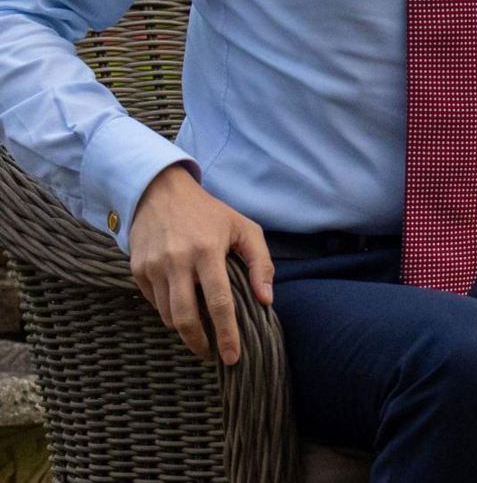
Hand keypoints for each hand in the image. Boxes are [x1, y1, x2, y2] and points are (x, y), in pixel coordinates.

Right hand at [128, 165, 273, 363]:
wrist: (160, 192)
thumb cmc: (210, 213)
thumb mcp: (244, 229)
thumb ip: (260, 263)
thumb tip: (266, 300)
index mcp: (207, 251)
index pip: (218, 302)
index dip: (226, 334)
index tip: (232, 357)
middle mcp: (177, 261)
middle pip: (185, 317)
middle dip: (200, 343)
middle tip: (213, 355)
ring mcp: (153, 266)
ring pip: (167, 314)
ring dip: (184, 330)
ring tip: (202, 335)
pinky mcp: (137, 269)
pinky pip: (154, 303)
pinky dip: (168, 312)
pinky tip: (183, 309)